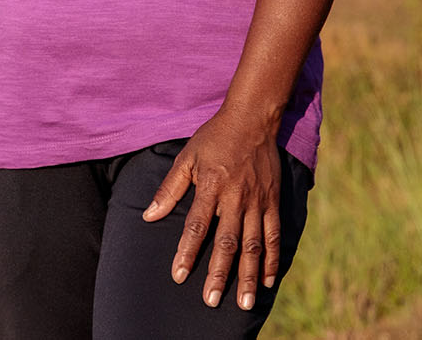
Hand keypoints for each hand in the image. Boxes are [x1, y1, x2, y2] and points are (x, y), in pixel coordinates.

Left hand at [141, 107, 280, 309]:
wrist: (252, 119)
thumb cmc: (214, 138)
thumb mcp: (186, 157)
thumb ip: (169, 188)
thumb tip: (148, 216)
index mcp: (211, 186)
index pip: (196, 225)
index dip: (187, 251)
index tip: (179, 275)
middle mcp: (235, 197)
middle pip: (226, 241)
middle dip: (219, 273)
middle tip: (211, 300)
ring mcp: (257, 201)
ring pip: (252, 245)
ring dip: (248, 275)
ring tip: (244, 302)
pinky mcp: (273, 201)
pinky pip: (273, 235)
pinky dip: (272, 259)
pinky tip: (269, 282)